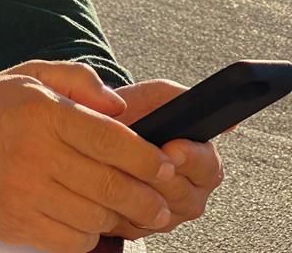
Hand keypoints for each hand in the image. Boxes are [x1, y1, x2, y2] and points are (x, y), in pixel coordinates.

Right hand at [0, 61, 176, 252]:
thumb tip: (119, 106)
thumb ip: (79, 80)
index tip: (165, 164)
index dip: (147, 158)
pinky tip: (91, 220)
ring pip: (95, 216)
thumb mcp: (32, 74)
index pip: (112, 141)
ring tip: (130, 211)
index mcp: (46, 114)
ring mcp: (28, 193)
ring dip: (119, 217)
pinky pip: (70, 239)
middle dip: (146, 197)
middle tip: (162, 201)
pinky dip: (89, 234)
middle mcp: (39, 155)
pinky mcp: (19, 223)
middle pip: (111, 185)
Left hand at [101, 80, 224, 240]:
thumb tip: (229, 123)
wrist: (96, 128)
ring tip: (122, 170)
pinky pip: (135, 226)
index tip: (172, 148)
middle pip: (187, 197)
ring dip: (141, 193)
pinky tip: (110, 188)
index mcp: (202, 161)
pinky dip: (122, 207)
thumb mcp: (156, 97)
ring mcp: (167, 214)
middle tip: (144, 159)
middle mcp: (190, 192)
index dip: (192, 159)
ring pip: (162, 215)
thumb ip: (186, 102)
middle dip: (163, 177)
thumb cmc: (132, 112)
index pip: (210, 168)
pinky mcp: (140, 228)